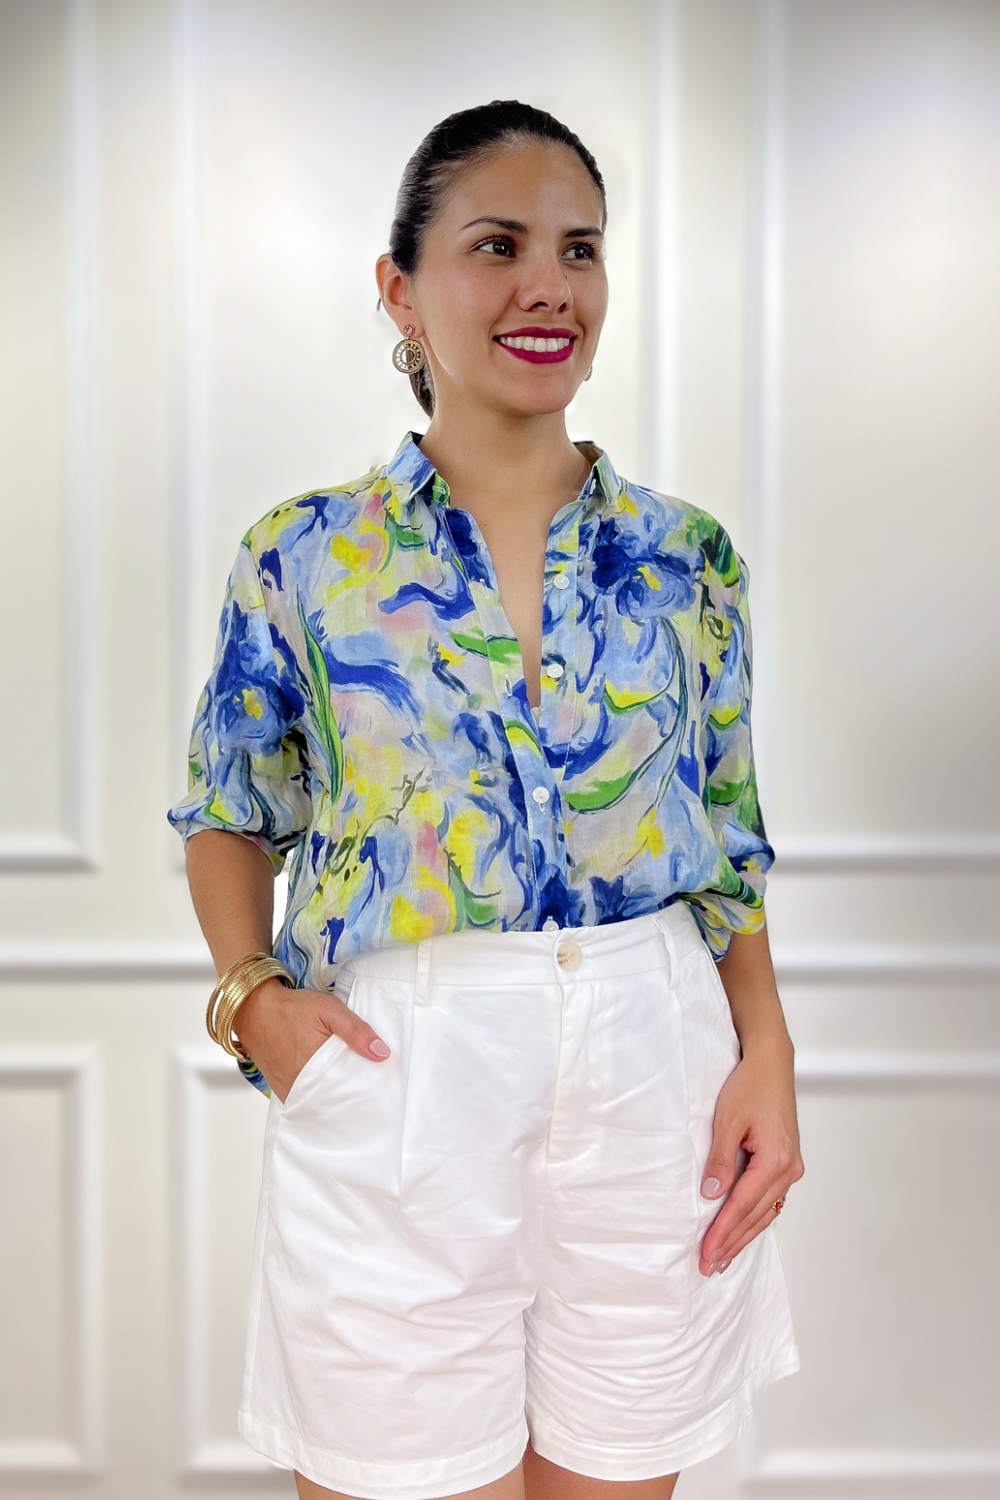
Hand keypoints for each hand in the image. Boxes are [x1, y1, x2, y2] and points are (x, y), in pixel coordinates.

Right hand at [232, 976, 391, 1104]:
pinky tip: (331, 1094)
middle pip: (336, 1100)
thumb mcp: (329, 1009)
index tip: (380, 1088)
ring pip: (321, 1104)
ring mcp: (291, 1090)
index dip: (367, 1089)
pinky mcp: (282, 1090)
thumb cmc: (292, 1008)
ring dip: (336, 1101)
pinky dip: (319, 1100)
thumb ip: (356, 1031)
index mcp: (318, 1066)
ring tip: (354, 1095)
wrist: (254, 1009)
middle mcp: (303, 1084)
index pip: (351, 1089)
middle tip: (371, 1094)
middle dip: (354, 1098)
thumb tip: (382, 1054)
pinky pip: (305, 1102)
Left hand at [697, 1041, 803, 1275]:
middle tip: (709, 1267)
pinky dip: (754, 1219)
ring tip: (723, 1258)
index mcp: (775, 1160)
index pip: (742, 1206)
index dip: (722, 1233)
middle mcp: (789, 1169)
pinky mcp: (787, 1163)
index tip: (705, 1254)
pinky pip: (770, 1200)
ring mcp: (791, 1168)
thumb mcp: (728, 1120)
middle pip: (756, 1217)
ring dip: (744, 1236)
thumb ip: (720, 1160)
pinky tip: (743, 1231)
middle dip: (732, 1243)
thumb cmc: (749, 1087)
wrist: (771, 1064)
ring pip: (765, 1213)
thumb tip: (711, 1196)